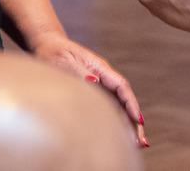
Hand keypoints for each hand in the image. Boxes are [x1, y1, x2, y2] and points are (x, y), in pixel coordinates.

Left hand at [28, 33, 146, 147]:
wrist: (48, 44)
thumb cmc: (54, 51)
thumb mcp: (63, 60)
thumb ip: (79, 71)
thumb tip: (94, 81)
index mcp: (99, 67)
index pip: (121, 86)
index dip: (131, 104)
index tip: (139, 121)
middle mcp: (103, 76)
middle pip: (124, 100)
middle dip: (134, 121)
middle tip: (142, 142)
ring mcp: (100, 83)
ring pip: (119, 105)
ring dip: (128, 124)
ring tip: (138, 144)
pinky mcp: (94, 89)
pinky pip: (109, 106)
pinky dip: (116, 120)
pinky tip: (121, 135)